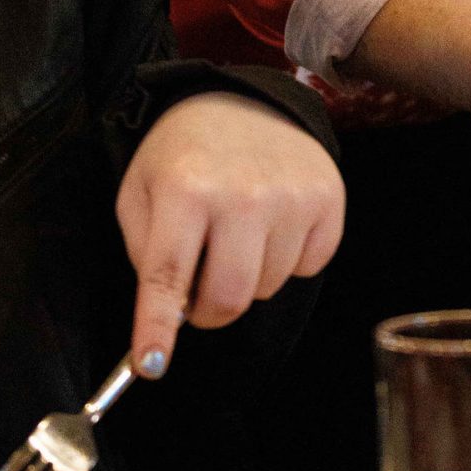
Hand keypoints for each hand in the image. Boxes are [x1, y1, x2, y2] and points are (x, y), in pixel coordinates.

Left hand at [116, 94, 344, 376]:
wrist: (245, 103)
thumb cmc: (184, 157)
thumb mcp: (141, 193)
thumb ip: (145, 254)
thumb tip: (170, 317)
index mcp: (184, 189)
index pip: (168, 277)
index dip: (158, 328)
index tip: (152, 367)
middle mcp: (243, 195)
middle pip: (229, 298)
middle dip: (207, 311)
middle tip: (198, 292)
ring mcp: (292, 198)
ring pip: (267, 288)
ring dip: (246, 279)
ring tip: (236, 236)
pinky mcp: (329, 200)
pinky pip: (308, 268)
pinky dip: (287, 260)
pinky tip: (272, 224)